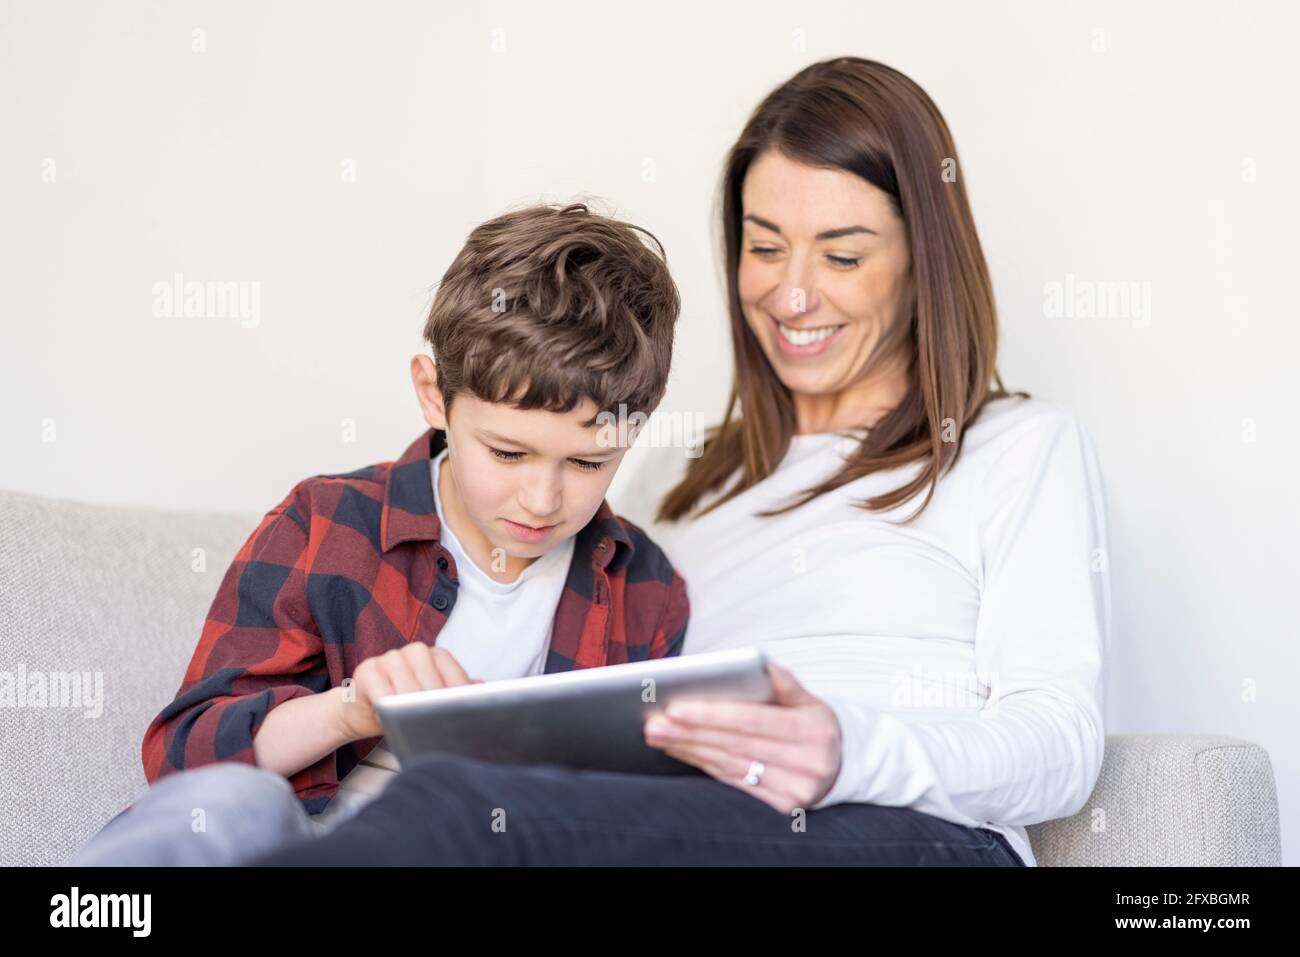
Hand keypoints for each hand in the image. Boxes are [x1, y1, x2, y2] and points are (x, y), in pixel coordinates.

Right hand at [337, 645, 478, 740]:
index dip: (458, 699)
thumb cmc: (400, 705)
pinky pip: (383, 693)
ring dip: (410, 710)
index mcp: (435, 655)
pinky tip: (388, 718)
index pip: (454, 675)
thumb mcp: (431, 700)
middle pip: (433, 683)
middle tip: (432, 726)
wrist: (360, 710)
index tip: (460, 716)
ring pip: (409, 688)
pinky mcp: (368, 669)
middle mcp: (415, 651)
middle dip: (433, 708)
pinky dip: (387, 710)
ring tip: (409, 723)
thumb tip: (481, 689)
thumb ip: (455, 693)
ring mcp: (390, 657)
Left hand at [642, 662, 842, 813]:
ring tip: (659, 735)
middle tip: (653, 723)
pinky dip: (704, 765)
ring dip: (690, 749)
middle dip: (690, 733)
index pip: (752, 721)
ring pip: (730, 766)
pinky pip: (734, 783)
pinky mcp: (782, 806)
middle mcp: (808, 763)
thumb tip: (750, 662)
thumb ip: (781, 680)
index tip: (675, 708)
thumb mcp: (809, 698)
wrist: (841, 766)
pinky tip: (683, 751)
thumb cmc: (815, 725)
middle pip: (735, 746)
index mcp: (814, 730)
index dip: (711, 715)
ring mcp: (795, 789)